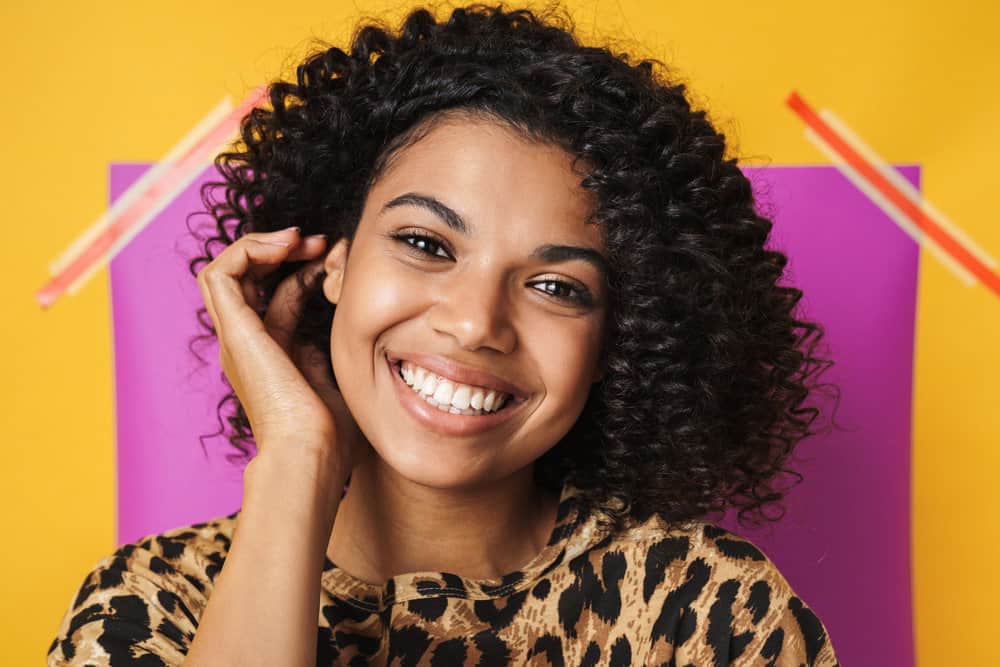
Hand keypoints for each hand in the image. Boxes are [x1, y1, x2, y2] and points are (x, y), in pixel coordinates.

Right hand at [196, 226, 364, 479]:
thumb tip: (343, 321)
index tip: (338, 259)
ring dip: (263, 244)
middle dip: (281, 249)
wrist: (312, 455)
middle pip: (248, 277)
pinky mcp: (235, 333)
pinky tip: (288, 247)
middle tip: (320, 241)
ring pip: (225, 270)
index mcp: (273, 353)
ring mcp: (237, 338)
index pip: (280, 294)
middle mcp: (248, 343)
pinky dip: (249, 250)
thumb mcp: (338, 377)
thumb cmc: (332, 433)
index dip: (307, 268)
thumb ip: (333, 348)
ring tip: (300, 239)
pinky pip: (220, 275)